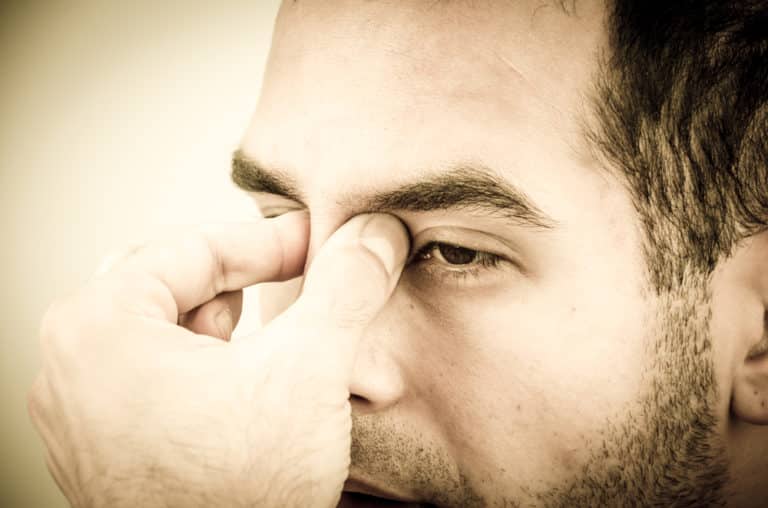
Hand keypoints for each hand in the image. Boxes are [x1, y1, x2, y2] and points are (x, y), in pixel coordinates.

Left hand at [28, 212, 408, 507]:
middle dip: (240, 282)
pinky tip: (237, 393)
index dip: (271, 242)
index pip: (194, 248)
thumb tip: (374, 236)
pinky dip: (199, 365)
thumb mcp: (308, 372)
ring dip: (220, 324)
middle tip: (294, 287)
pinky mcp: (100, 445)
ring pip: (158, 326)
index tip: (320, 244)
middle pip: (168, 282)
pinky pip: (147, 374)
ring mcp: (80, 410)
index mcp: (98, 328)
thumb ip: (345, 289)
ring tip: (262, 351)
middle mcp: (69, 366)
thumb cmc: (240, 495)